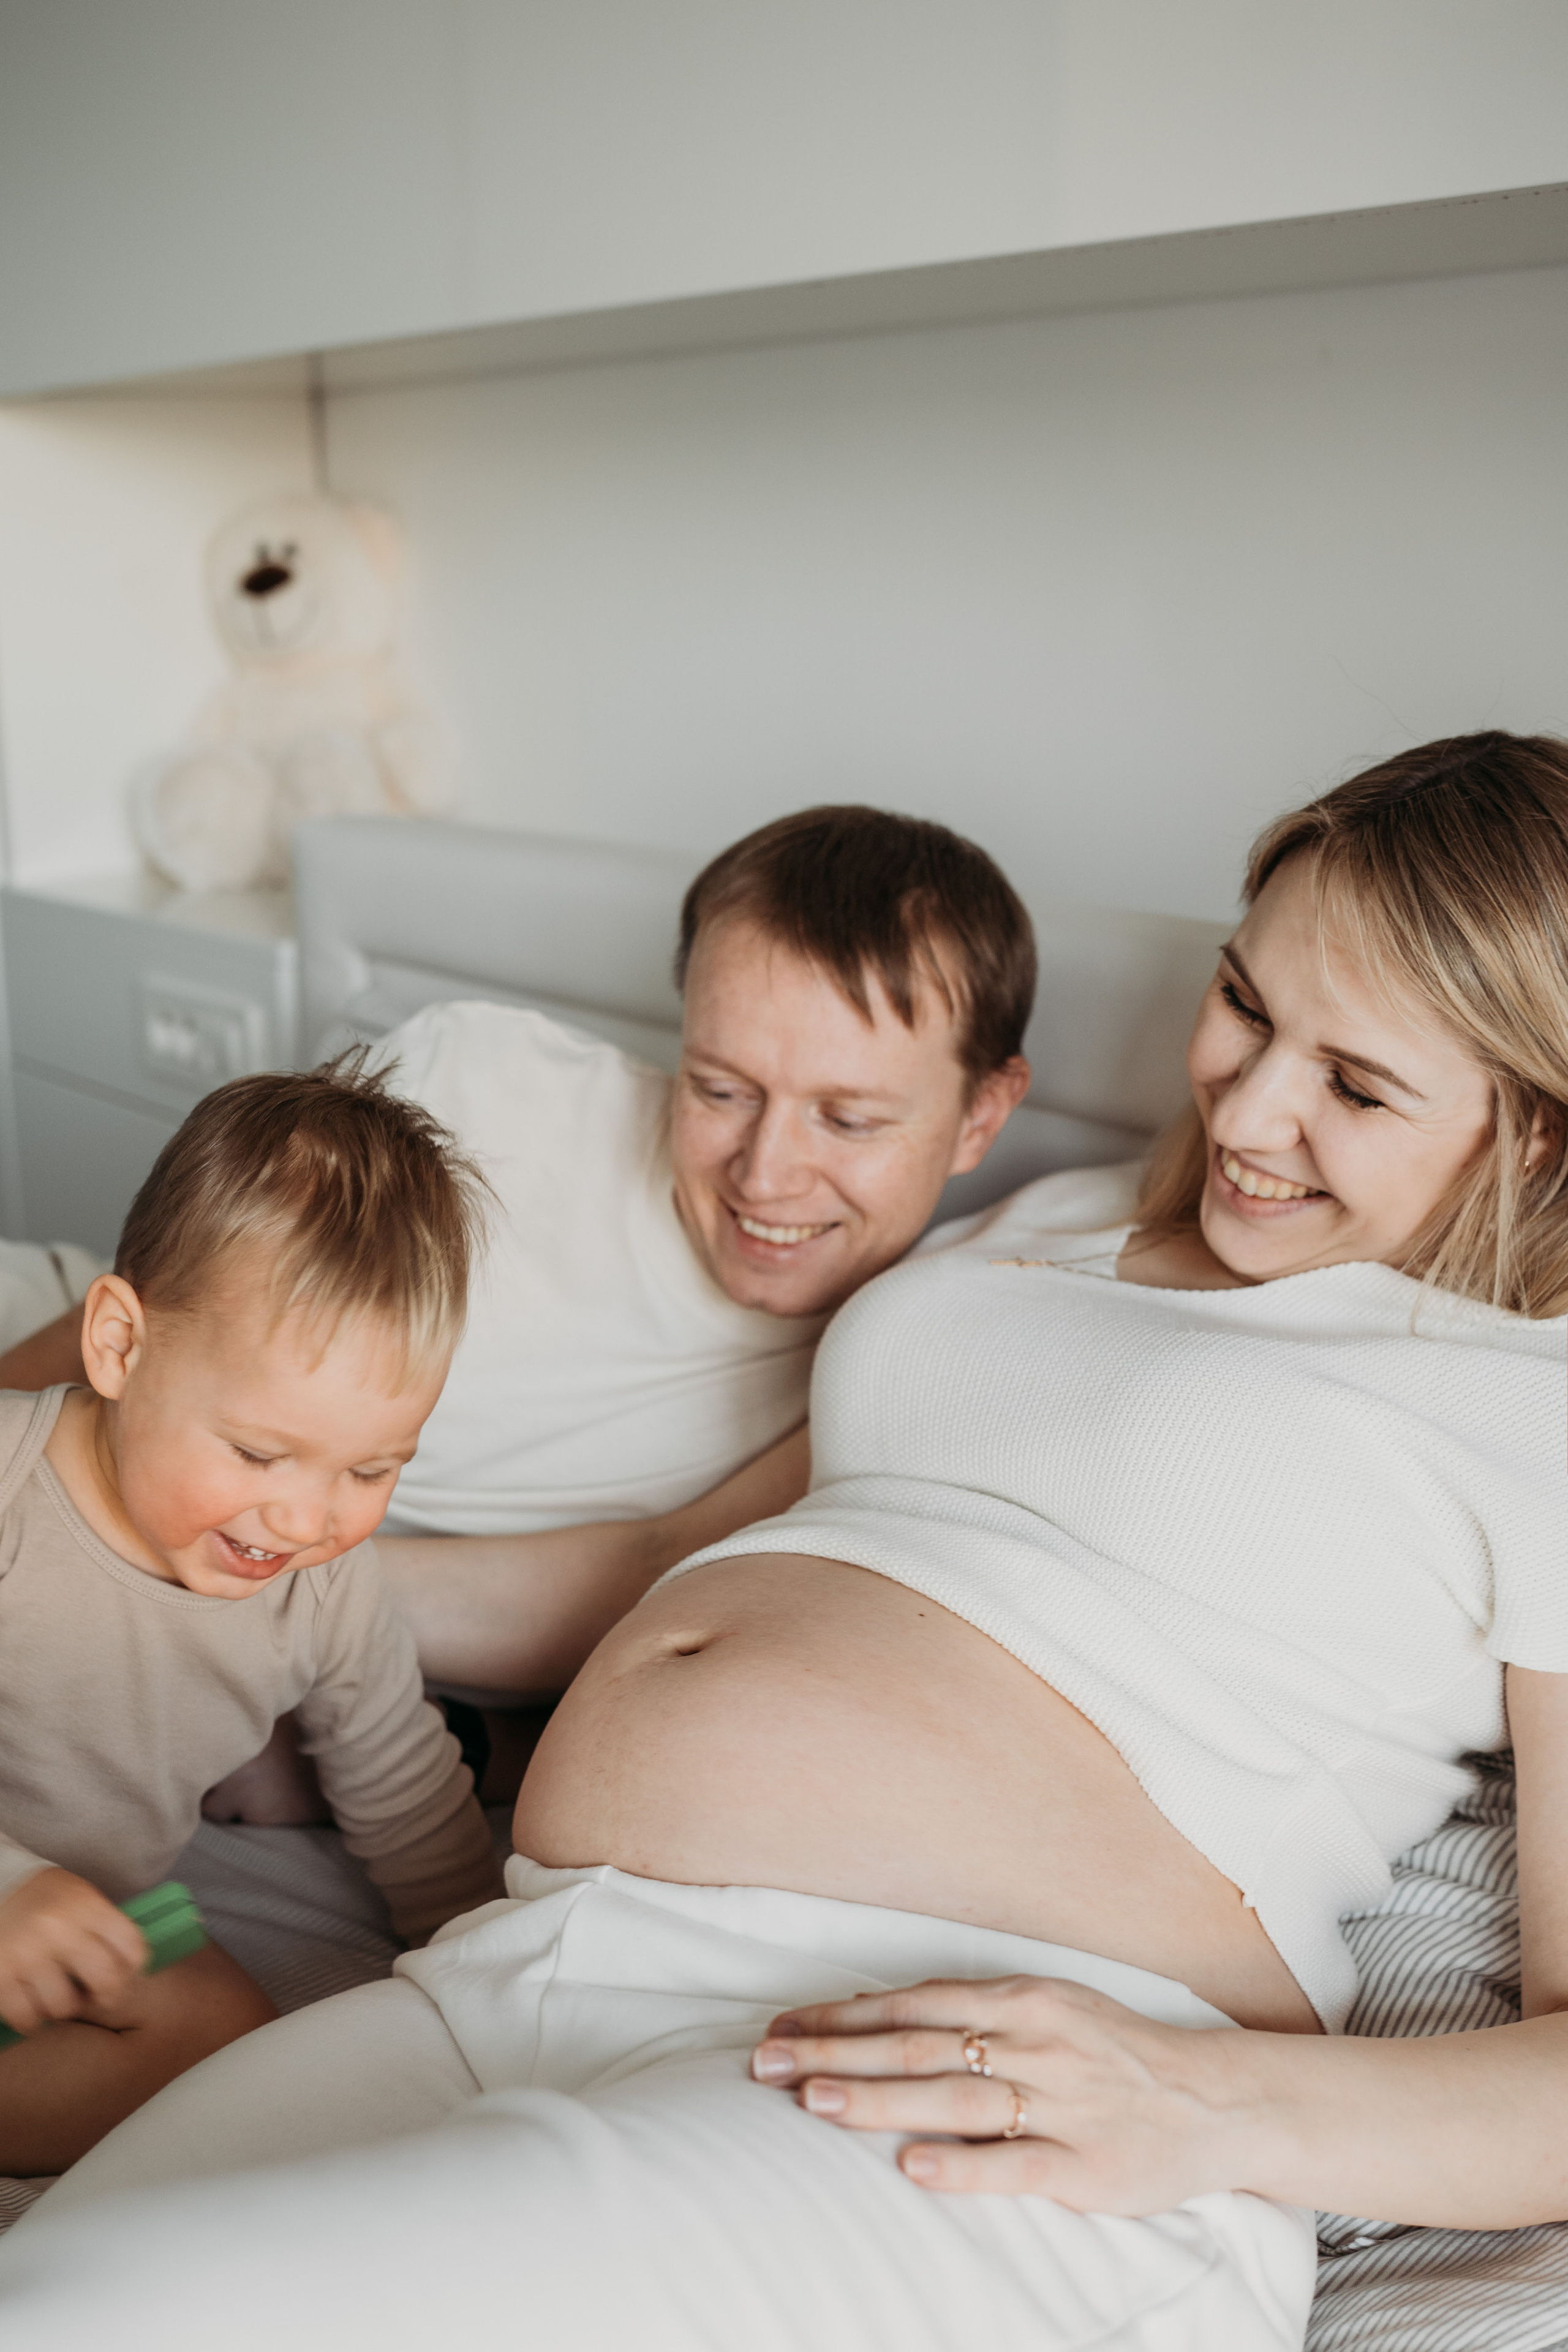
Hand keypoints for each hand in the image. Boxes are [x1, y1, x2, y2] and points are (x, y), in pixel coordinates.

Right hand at [0, 1869, 146, 2035]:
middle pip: (105, 1981)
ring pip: (64, 2006)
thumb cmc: (47, 1897)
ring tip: (59, 1994)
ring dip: (65, 2008)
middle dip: (106, 1995)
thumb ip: (105, 1927)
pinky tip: (34, 2006)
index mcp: (86, 1906)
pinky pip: (26, 2016)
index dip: (133, 1968)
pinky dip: (33, 2020)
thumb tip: (131, 1969)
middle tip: (95, 1993)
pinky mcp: (1, 1975)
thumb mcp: (83, 1897)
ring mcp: (28, 1954)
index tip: (124, 1973)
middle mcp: (59, 1929)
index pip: (130, 1946)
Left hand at [750, 1974, 1268, 2214]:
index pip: (911, 2005)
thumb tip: (873, 2016)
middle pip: (917, 2046)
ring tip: (814, 2103)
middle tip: (767, 2063)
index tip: (779, 2027)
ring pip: (954, 2096)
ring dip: (878, 2100)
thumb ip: (968, 2014)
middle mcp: (1034, 2041)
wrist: (1213, 2102)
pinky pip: (1015, 2164)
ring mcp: (1061, 2102)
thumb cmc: (1112, 2053)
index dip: (840, 2016)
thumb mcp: (1045, 2010)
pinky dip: (961, 2164)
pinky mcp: (1087, 2165)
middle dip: (836, 2053)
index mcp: (1020, 1998)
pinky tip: (912, 2166)